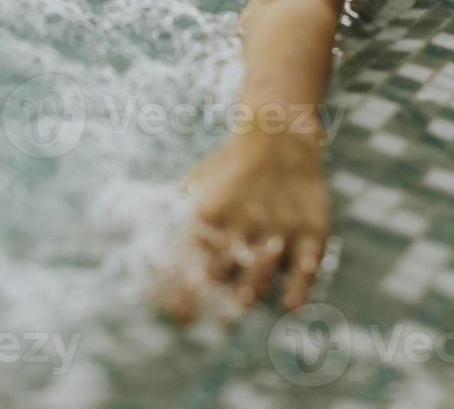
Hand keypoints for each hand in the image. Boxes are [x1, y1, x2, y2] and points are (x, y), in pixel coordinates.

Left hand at [153, 131, 328, 323]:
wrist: (279, 135)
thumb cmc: (227, 169)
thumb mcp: (193, 185)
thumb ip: (170, 220)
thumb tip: (141, 258)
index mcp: (209, 209)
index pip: (186, 255)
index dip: (175, 287)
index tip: (169, 312)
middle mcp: (243, 219)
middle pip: (221, 268)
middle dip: (207, 297)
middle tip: (198, 319)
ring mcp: (279, 225)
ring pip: (260, 270)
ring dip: (246, 293)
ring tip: (236, 309)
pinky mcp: (311, 230)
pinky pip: (305, 266)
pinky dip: (297, 288)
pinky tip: (289, 303)